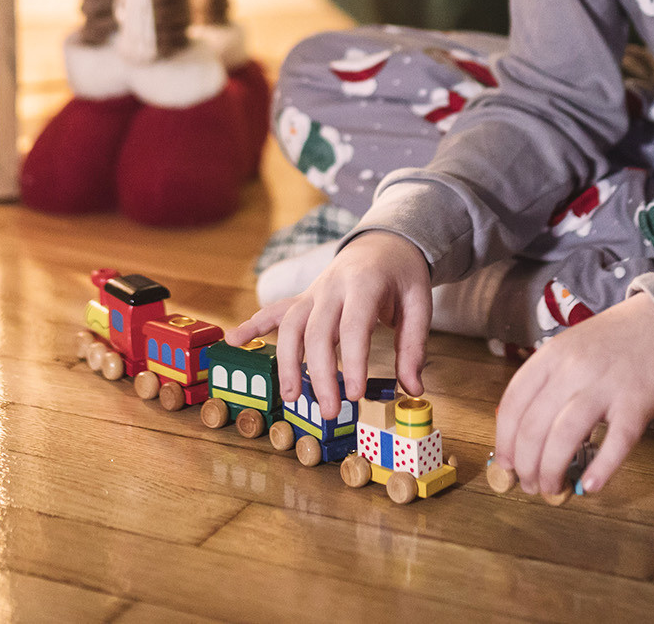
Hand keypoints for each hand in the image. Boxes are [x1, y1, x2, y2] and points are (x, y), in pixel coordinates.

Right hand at [225, 230, 431, 419]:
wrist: (382, 243)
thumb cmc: (402, 275)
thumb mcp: (419, 303)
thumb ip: (414, 346)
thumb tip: (413, 389)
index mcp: (364, 284)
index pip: (354, 326)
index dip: (352, 361)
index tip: (355, 394)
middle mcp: (332, 286)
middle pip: (317, 331)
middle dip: (319, 374)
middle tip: (329, 411)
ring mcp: (313, 291)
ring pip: (290, 324)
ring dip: (286, 362)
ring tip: (291, 396)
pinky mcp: (303, 298)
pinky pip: (274, 310)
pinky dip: (253, 325)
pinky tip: (234, 341)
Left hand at [492, 291, 653, 497]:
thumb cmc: (613, 342)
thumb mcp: (570, 349)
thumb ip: (548, 383)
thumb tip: (524, 435)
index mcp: (551, 356)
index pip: (513, 403)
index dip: (504, 440)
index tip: (505, 463)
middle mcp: (572, 370)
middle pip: (534, 426)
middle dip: (526, 465)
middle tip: (530, 485)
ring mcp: (605, 386)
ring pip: (565, 437)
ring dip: (552, 472)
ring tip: (552, 490)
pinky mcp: (637, 403)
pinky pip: (615, 442)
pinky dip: (601, 469)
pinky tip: (589, 487)